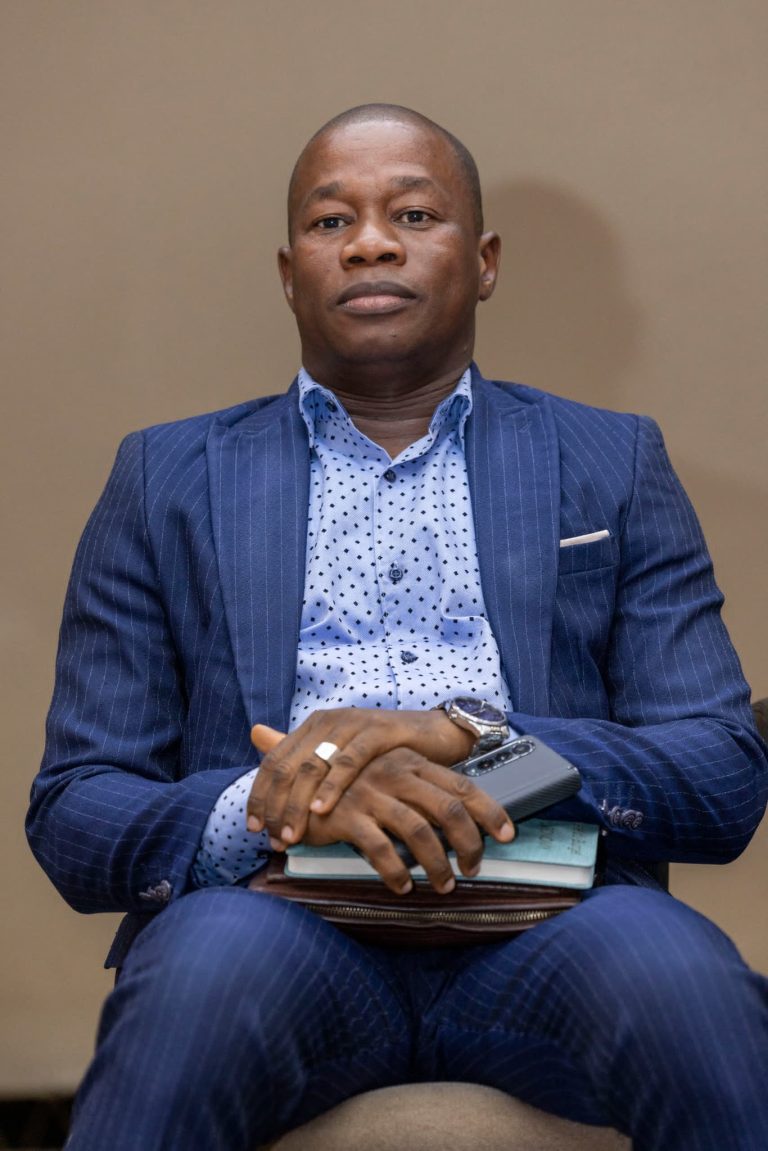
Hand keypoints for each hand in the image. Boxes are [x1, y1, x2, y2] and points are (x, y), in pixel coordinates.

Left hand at [248, 708, 474, 847]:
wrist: (436, 734)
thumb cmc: (387, 754)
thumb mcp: (343, 760)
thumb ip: (309, 770)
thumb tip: (273, 789)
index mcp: (314, 727)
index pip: (274, 761)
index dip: (260, 795)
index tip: (255, 828)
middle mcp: (328, 721)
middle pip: (287, 766)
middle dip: (275, 805)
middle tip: (272, 838)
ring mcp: (352, 724)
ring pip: (312, 766)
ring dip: (298, 804)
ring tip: (291, 834)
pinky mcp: (378, 732)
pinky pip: (349, 761)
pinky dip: (333, 787)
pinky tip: (322, 811)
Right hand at [302, 749, 514, 894]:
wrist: (295, 781)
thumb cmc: (350, 785)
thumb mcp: (388, 778)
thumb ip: (419, 792)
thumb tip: (460, 817)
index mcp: (411, 762)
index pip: (462, 786)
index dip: (490, 811)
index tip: (507, 834)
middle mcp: (395, 773)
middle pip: (449, 810)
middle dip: (469, 845)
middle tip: (472, 869)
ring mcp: (372, 793)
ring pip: (420, 833)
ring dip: (437, 866)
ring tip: (442, 885)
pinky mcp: (348, 816)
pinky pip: (381, 850)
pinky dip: (397, 873)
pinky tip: (402, 887)